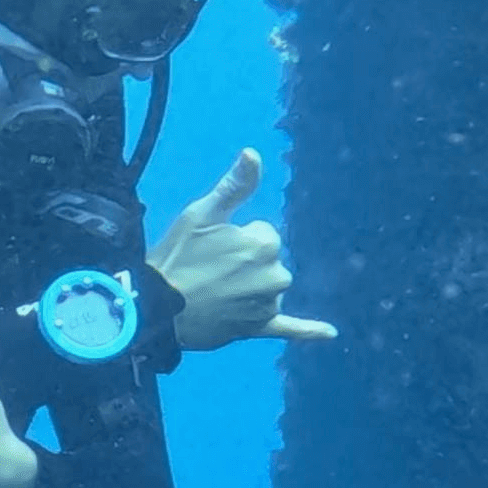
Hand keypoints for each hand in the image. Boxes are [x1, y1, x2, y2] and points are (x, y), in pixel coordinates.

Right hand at [151, 148, 335, 349]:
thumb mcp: (202, 214)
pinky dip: (309, 331)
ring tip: (216, 292)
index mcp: (265, 244)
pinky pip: (290, 327)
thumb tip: (254, 153)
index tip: (212, 248)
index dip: (236, 238)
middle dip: (245, 263)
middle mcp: (276, 275)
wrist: (157, 308)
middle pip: (269, 261)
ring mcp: (269, 304)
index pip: (263, 233)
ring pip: (270, 288)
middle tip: (209, 270)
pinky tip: (330, 333)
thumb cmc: (177, 257)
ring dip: (251, 288)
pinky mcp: (260, 327)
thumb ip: (235, 186)